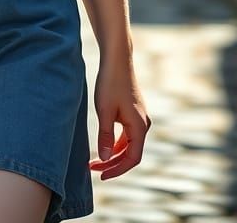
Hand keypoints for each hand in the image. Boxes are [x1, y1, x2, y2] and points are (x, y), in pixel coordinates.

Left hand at [88, 58, 150, 179]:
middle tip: (92, 169)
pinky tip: (103, 146)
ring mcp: (140, 118)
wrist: (117, 60)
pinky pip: (126, 136)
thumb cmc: (110, 83)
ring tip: (94, 161)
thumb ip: (105, 136)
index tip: (101, 176)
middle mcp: (143, 124)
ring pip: (128, 145)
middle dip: (112, 164)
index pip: (132, 158)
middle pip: (130, 154)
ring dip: (113, 155)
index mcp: (140, 126)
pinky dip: (115, 144)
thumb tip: (104, 159)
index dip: (117, 170)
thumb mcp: (104, 111)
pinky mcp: (133, 113)